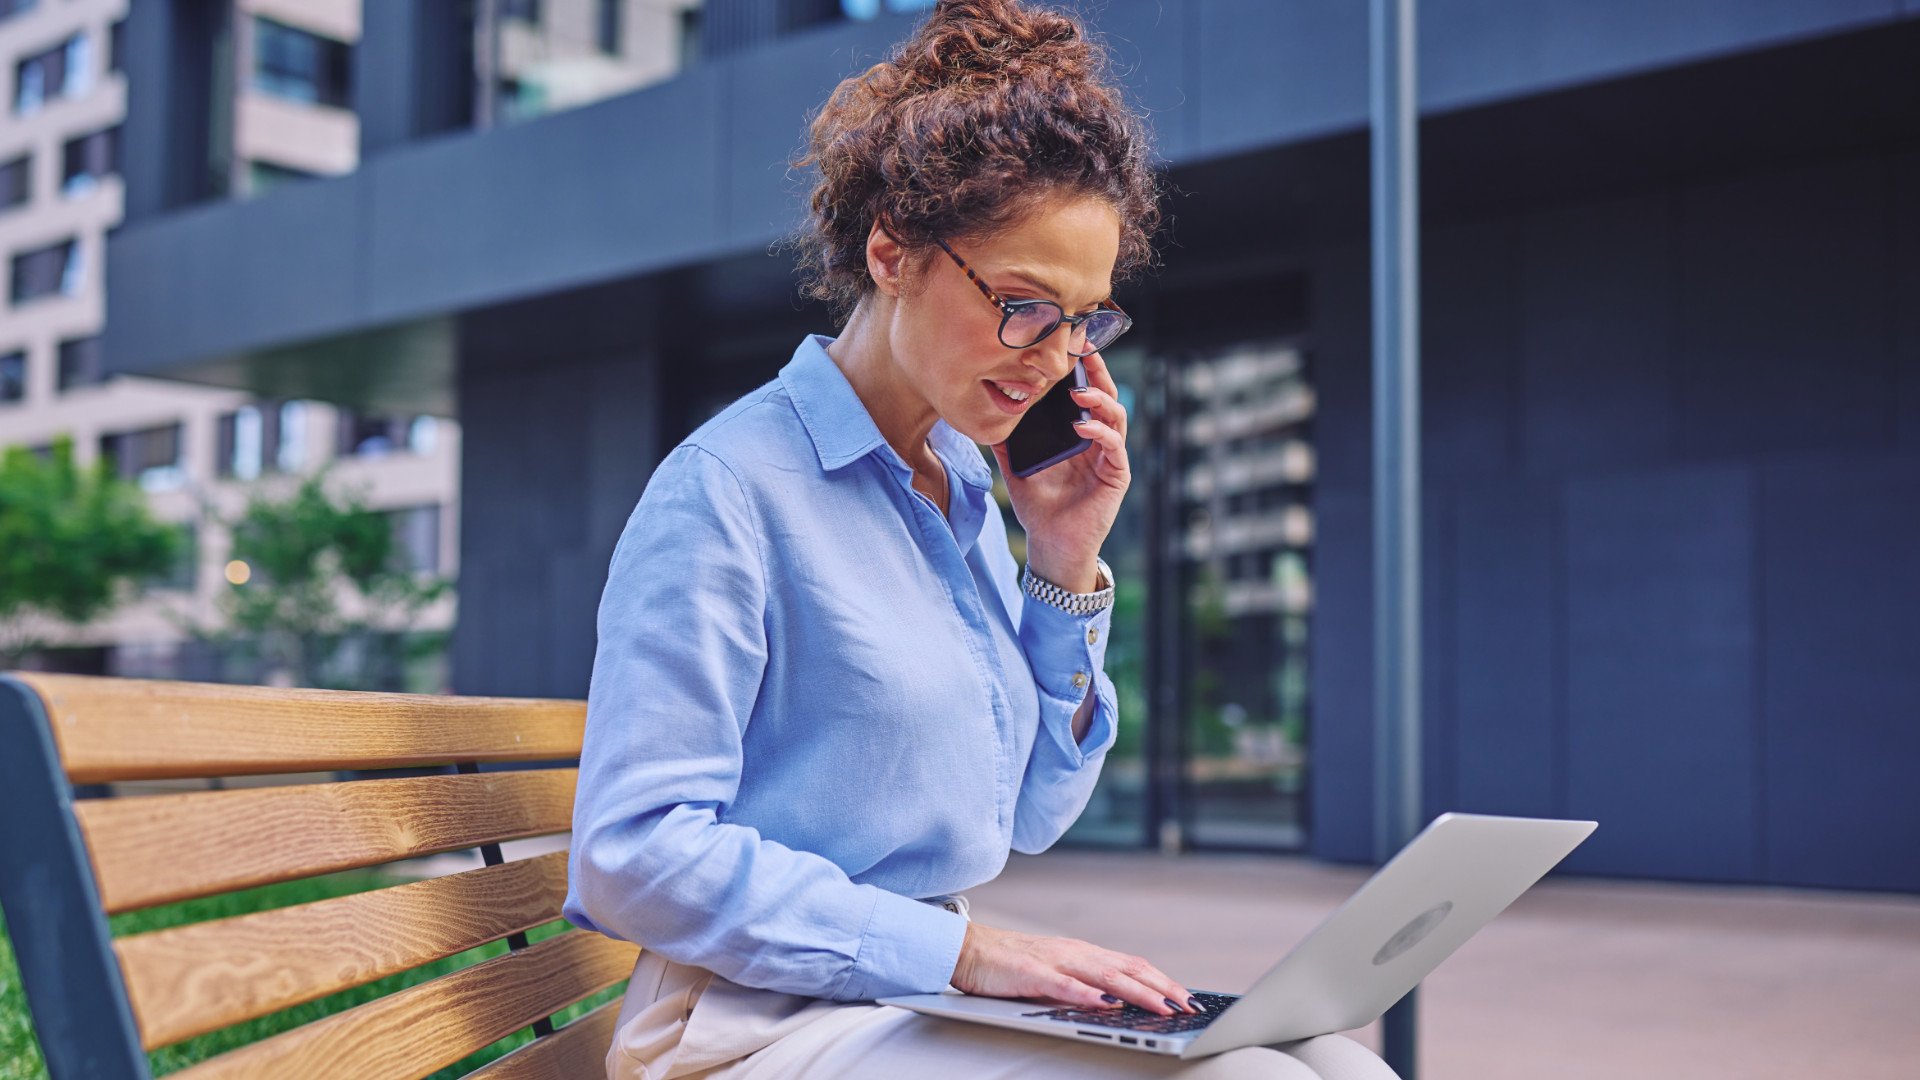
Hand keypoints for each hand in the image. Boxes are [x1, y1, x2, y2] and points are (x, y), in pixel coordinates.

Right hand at [949, 921, 1202, 1016]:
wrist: (968, 949)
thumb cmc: (1010, 965)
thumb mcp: (1057, 973)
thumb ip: (1085, 984)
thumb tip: (1120, 1003)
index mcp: (1083, 954)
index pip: (1133, 965)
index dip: (1162, 981)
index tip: (1187, 998)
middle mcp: (1075, 953)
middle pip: (1128, 969)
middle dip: (1162, 988)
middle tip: (1188, 1006)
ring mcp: (1054, 961)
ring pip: (1104, 975)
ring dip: (1136, 991)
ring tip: (1161, 1006)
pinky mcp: (1031, 973)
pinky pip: (1063, 984)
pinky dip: (1086, 993)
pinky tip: (1104, 1002)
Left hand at [989, 350, 1130, 592]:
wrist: (1052, 544)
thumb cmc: (1039, 506)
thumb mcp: (1016, 469)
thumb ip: (1006, 444)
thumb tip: (985, 418)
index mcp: (1079, 434)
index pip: (1085, 393)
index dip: (1081, 370)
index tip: (1070, 347)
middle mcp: (1099, 441)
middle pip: (1106, 396)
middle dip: (1097, 373)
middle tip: (1084, 352)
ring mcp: (1110, 457)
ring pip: (1116, 416)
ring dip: (1100, 400)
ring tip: (1079, 391)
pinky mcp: (1117, 475)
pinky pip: (1115, 447)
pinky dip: (1100, 433)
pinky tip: (1082, 426)